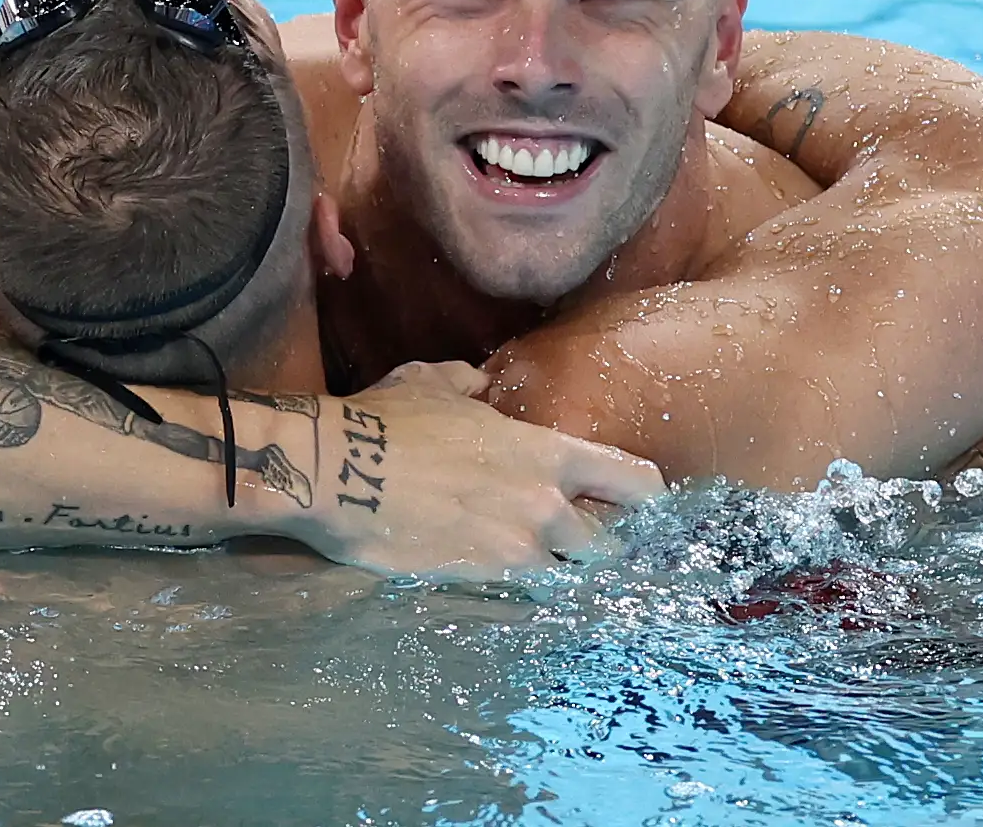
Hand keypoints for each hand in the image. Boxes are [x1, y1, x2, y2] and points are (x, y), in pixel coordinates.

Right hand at [287, 361, 666, 580]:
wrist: (337, 471)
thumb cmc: (386, 419)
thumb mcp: (434, 383)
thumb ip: (470, 385)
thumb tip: (479, 387)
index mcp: (546, 452)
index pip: (633, 481)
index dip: (645, 497)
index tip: (640, 506)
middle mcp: (545, 507)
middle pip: (606, 546)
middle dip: (597, 548)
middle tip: (576, 545)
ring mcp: (514, 551)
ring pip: (566, 579)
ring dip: (556, 575)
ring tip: (537, 571)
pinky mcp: (479, 583)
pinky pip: (520, 599)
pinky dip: (518, 597)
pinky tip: (502, 590)